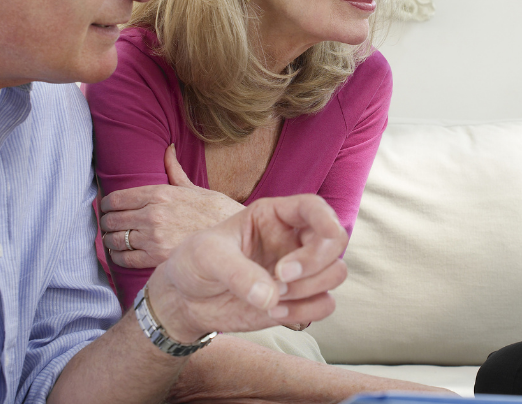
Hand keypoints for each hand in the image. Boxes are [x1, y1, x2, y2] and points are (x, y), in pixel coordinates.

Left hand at [101, 144, 243, 267]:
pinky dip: (118, 256)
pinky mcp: (157, 258)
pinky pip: (124, 258)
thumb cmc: (217, 212)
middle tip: (108, 226)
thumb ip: (175, 171)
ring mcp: (154, 237)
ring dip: (110, 240)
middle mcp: (153, 214)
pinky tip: (120, 254)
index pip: (116, 198)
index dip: (105, 205)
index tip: (106, 209)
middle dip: (106, 223)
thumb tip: (168, 149)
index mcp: (159, 193)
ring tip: (112, 240)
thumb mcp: (195, 189)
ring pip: (114, 239)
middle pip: (111, 219)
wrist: (234, 239)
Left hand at [144, 194, 349, 341]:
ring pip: (336, 273)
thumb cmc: (194, 264)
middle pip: (335, 241)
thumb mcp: (207, 257)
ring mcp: (299, 269)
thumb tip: (270, 296)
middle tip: (280, 279)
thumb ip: (237, 272)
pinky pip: (325, 304)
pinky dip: (306, 312)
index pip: (315, 208)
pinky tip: (273, 312)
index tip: (287, 265)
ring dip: (309, 290)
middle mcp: (293, 238)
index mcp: (274, 215)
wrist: (186, 299)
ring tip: (272, 298)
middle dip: (314, 264)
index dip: (321, 227)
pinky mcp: (299, 298)